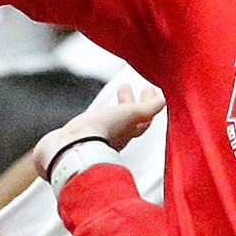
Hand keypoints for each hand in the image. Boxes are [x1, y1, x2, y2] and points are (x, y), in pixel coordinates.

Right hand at [32, 83, 162, 185]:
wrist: (71, 147)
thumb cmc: (103, 131)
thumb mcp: (132, 113)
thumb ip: (149, 107)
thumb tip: (163, 100)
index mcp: (128, 132)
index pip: (144, 118)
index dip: (148, 103)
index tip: (149, 89)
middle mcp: (114, 138)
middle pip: (125, 120)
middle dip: (128, 102)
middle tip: (125, 87)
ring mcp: (95, 140)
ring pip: (107, 123)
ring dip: (111, 110)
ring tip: (108, 100)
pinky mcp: (77, 140)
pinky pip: (89, 128)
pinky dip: (92, 120)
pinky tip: (86, 119)